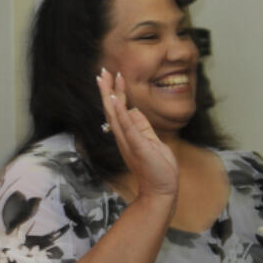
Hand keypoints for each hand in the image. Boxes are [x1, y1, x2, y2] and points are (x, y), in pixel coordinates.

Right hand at [97, 68, 177, 198]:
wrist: (160, 191)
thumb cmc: (158, 169)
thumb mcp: (152, 142)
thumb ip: (142, 127)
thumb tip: (134, 111)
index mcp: (128, 136)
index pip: (118, 111)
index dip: (115, 93)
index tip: (112, 77)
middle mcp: (124, 138)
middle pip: (112, 110)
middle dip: (107, 90)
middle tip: (102, 71)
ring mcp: (129, 142)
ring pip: (116, 115)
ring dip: (111, 96)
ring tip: (106, 79)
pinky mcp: (137, 147)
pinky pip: (127, 127)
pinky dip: (120, 113)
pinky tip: (114, 100)